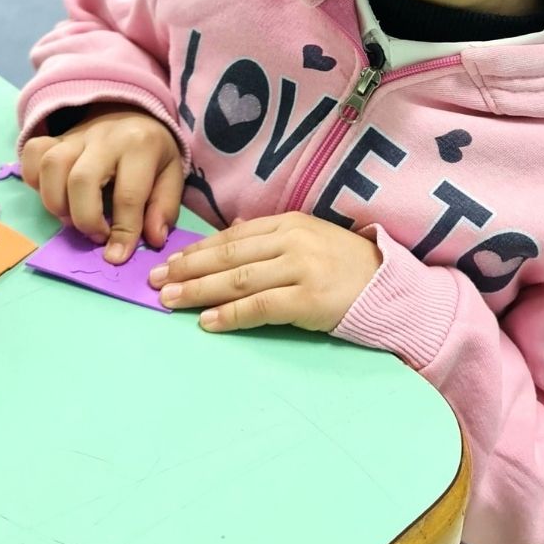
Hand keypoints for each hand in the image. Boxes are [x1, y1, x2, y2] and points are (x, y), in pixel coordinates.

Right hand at [20, 105, 183, 262]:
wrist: (134, 112)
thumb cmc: (152, 151)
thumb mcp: (172, 174)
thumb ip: (164, 207)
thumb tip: (153, 239)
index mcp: (140, 146)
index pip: (128, 195)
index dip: (123, 232)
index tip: (117, 256)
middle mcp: (105, 137)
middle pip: (81, 179)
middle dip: (85, 218)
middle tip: (96, 235)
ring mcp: (76, 134)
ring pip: (51, 166)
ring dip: (56, 202)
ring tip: (73, 219)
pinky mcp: (55, 137)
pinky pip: (33, 153)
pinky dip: (34, 179)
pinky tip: (53, 194)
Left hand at [148, 212, 382, 333]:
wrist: (389, 287)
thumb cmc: (346, 265)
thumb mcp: (310, 236)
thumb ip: (271, 234)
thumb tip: (233, 229)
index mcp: (289, 222)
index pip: (233, 235)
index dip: (198, 249)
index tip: (169, 261)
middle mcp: (292, 240)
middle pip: (228, 255)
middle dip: (188, 268)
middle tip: (155, 281)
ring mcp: (300, 268)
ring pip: (238, 279)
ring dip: (199, 290)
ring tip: (170, 300)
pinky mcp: (307, 299)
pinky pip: (260, 306)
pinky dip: (230, 314)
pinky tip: (207, 322)